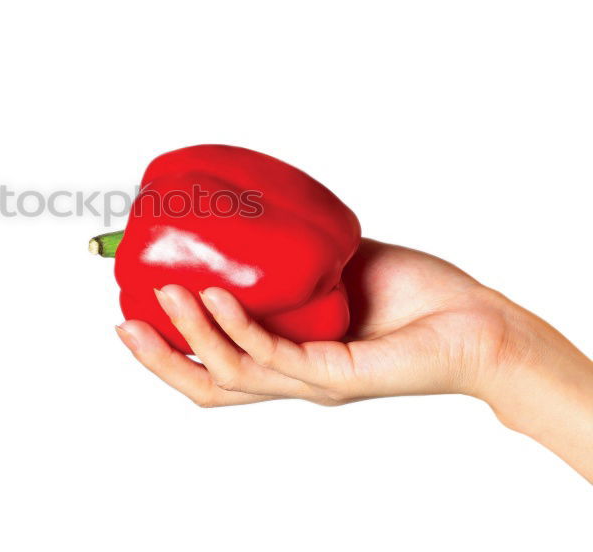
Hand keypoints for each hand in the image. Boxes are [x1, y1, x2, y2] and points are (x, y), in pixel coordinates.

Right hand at [116, 239, 592, 477]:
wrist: (476, 320)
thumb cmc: (410, 293)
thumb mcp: (329, 264)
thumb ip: (288, 253)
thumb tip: (243, 212)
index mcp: (283, 359)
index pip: (212, 369)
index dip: (165, 352)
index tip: (129, 315)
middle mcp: (291, 378)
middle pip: (207, 387)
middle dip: (158, 360)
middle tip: (122, 324)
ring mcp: (311, 381)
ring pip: (232, 374)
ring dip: (191, 335)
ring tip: (167, 293)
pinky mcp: (336, 375)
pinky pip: (274, 355)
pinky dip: (238, 326)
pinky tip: (216, 295)